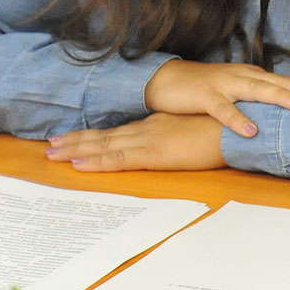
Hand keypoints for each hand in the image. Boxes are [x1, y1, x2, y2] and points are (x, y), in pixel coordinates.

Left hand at [46, 112, 227, 171]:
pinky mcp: (155, 152)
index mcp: (158, 125)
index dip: (94, 135)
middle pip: (105, 135)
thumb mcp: (199, 134)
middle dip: (76, 140)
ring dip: (76, 149)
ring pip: (104, 144)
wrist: (239, 127)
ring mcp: (150, 139)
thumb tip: (178, 144)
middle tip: (49, 145)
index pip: (119, 131)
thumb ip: (184, 138)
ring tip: (52, 153)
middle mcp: (148, 129)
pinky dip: (97, 160)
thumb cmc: (226, 130)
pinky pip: (120, 158)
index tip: (73, 138)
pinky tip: (79, 163)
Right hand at [144, 59, 289, 138]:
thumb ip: (256, 102)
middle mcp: (243, 77)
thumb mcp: (235, 93)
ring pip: (256, 90)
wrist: (166, 79)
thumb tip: (283, 117)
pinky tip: (251, 130)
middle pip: (278, 83)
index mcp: (252, 77)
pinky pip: (223, 109)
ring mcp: (225, 85)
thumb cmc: (205, 89)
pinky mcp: (205, 96)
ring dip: (279, 97)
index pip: (285, 81)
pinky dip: (238, 119)